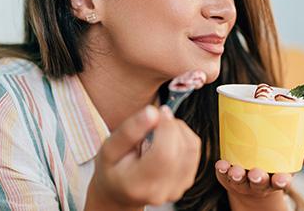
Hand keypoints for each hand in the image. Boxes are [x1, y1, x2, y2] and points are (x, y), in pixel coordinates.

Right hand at [85, 105, 201, 210]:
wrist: (121, 190)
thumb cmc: (113, 169)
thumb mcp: (109, 148)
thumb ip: (129, 130)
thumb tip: (153, 112)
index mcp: (138, 184)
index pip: (165, 154)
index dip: (166, 127)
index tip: (157, 112)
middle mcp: (161, 191)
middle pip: (181, 149)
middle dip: (171, 125)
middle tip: (153, 120)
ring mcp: (177, 188)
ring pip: (191, 146)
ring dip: (178, 129)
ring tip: (158, 130)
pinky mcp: (187, 181)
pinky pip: (194, 150)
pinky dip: (183, 136)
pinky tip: (166, 138)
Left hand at [214, 142, 303, 209]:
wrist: (251, 178)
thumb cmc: (274, 163)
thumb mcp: (290, 158)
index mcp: (276, 177)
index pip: (281, 182)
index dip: (282, 181)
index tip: (282, 178)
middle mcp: (259, 181)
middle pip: (259, 182)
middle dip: (258, 179)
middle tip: (258, 173)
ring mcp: (242, 180)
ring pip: (240, 179)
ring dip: (238, 175)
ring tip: (237, 170)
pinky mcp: (227, 176)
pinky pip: (223, 174)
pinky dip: (222, 170)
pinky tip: (221, 164)